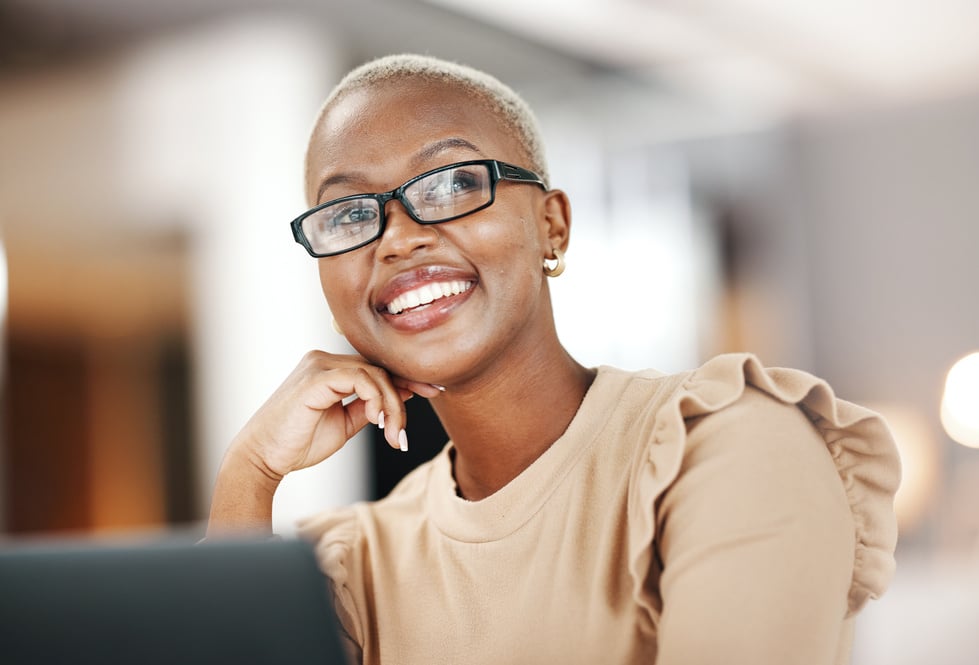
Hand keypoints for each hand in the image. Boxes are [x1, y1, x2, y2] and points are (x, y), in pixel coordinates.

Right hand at [231, 351, 441, 479]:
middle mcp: (324, 359)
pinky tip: (377, 421)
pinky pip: (360, 379)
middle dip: (404, 394)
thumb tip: (401, 395)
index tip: (434, 390)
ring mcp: (318, 364)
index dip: (407, 377)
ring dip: (392, 405)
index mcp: (330, 368)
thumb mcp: (345, 423)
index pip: (376, 366)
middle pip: (380, 368)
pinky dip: (376, 399)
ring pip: (374, 374)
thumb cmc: (298, 442)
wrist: (263, 458)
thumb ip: (369, 407)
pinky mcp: (315, 377)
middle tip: (410, 424)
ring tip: (392, 434)